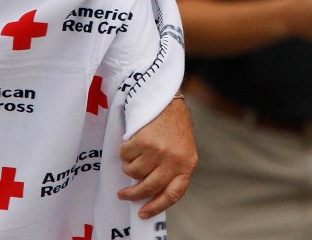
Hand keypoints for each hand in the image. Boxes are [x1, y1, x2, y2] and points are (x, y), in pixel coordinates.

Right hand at [118, 97, 197, 218]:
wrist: (165, 98)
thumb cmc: (173, 125)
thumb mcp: (182, 149)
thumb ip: (172, 169)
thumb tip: (151, 194)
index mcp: (187, 163)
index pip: (174, 193)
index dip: (158, 206)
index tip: (143, 213)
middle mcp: (174, 160)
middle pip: (149, 188)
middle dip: (133, 195)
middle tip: (124, 194)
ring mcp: (158, 152)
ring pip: (134, 173)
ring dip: (130, 165)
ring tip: (136, 152)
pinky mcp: (143, 142)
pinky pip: (125, 158)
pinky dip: (125, 152)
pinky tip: (133, 140)